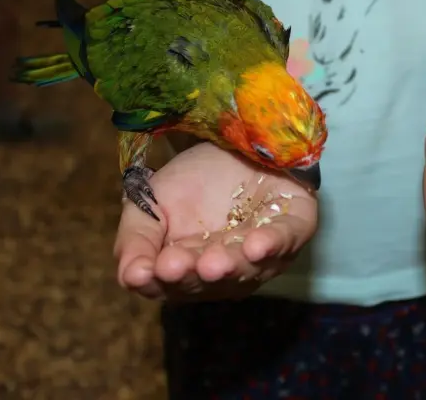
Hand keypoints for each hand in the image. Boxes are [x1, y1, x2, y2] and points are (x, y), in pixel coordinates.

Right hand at [113, 143, 316, 300]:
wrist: (236, 139)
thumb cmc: (195, 179)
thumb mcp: (151, 203)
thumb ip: (136, 240)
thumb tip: (129, 277)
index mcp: (191, 270)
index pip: (172, 285)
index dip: (161, 280)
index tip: (147, 271)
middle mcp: (229, 270)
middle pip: (211, 281)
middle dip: (194, 274)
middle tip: (177, 266)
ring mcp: (266, 254)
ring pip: (249, 268)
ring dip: (231, 265)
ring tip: (214, 261)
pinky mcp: (296, 229)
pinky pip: (287, 240)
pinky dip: (273, 244)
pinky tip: (256, 244)